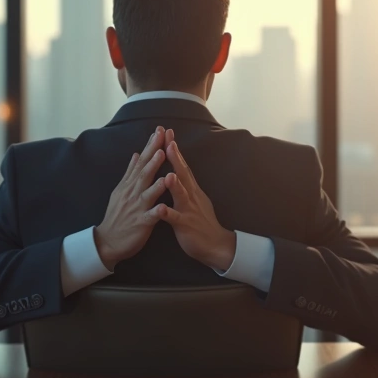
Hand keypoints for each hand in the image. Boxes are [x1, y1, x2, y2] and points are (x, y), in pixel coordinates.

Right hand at [94, 126, 169, 269]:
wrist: (108, 241)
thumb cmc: (118, 216)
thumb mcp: (121, 191)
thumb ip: (130, 173)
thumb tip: (136, 154)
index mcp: (130, 185)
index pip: (141, 161)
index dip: (150, 145)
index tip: (159, 130)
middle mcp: (133, 193)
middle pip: (144, 170)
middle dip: (154, 152)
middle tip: (162, 137)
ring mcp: (137, 207)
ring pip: (147, 189)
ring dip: (155, 173)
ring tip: (163, 159)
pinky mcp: (141, 223)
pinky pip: (150, 216)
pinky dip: (158, 210)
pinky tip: (164, 205)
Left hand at [160, 139, 235, 271]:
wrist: (216, 244)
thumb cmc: (202, 222)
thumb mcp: (194, 198)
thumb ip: (185, 184)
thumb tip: (178, 169)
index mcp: (191, 189)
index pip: (182, 165)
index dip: (175, 150)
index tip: (167, 134)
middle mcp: (191, 195)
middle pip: (183, 173)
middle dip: (175, 157)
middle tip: (168, 141)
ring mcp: (189, 210)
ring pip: (181, 194)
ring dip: (175, 184)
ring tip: (167, 174)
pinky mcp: (185, 225)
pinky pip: (176, 219)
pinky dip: (168, 213)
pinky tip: (161, 209)